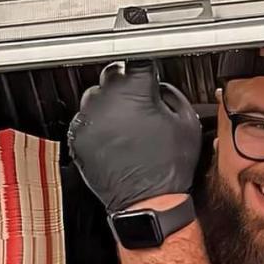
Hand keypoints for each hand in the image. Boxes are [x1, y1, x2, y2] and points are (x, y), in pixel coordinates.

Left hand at [67, 60, 201, 212]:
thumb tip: (156, 86)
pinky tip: (114, 138)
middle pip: (111, 76)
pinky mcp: (78, 137)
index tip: (147, 74)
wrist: (148, 201)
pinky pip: (85, 120)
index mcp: (135, 90)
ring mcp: (89, 119)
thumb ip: (169, 93)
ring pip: (95, 97)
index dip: (144, 69)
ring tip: (126, 124)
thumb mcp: (186, 120)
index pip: (135, 62)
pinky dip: (96, 124)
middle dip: (125, 85)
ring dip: (108, 104)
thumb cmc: (168, 166)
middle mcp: (107, 100)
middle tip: (138, 103)